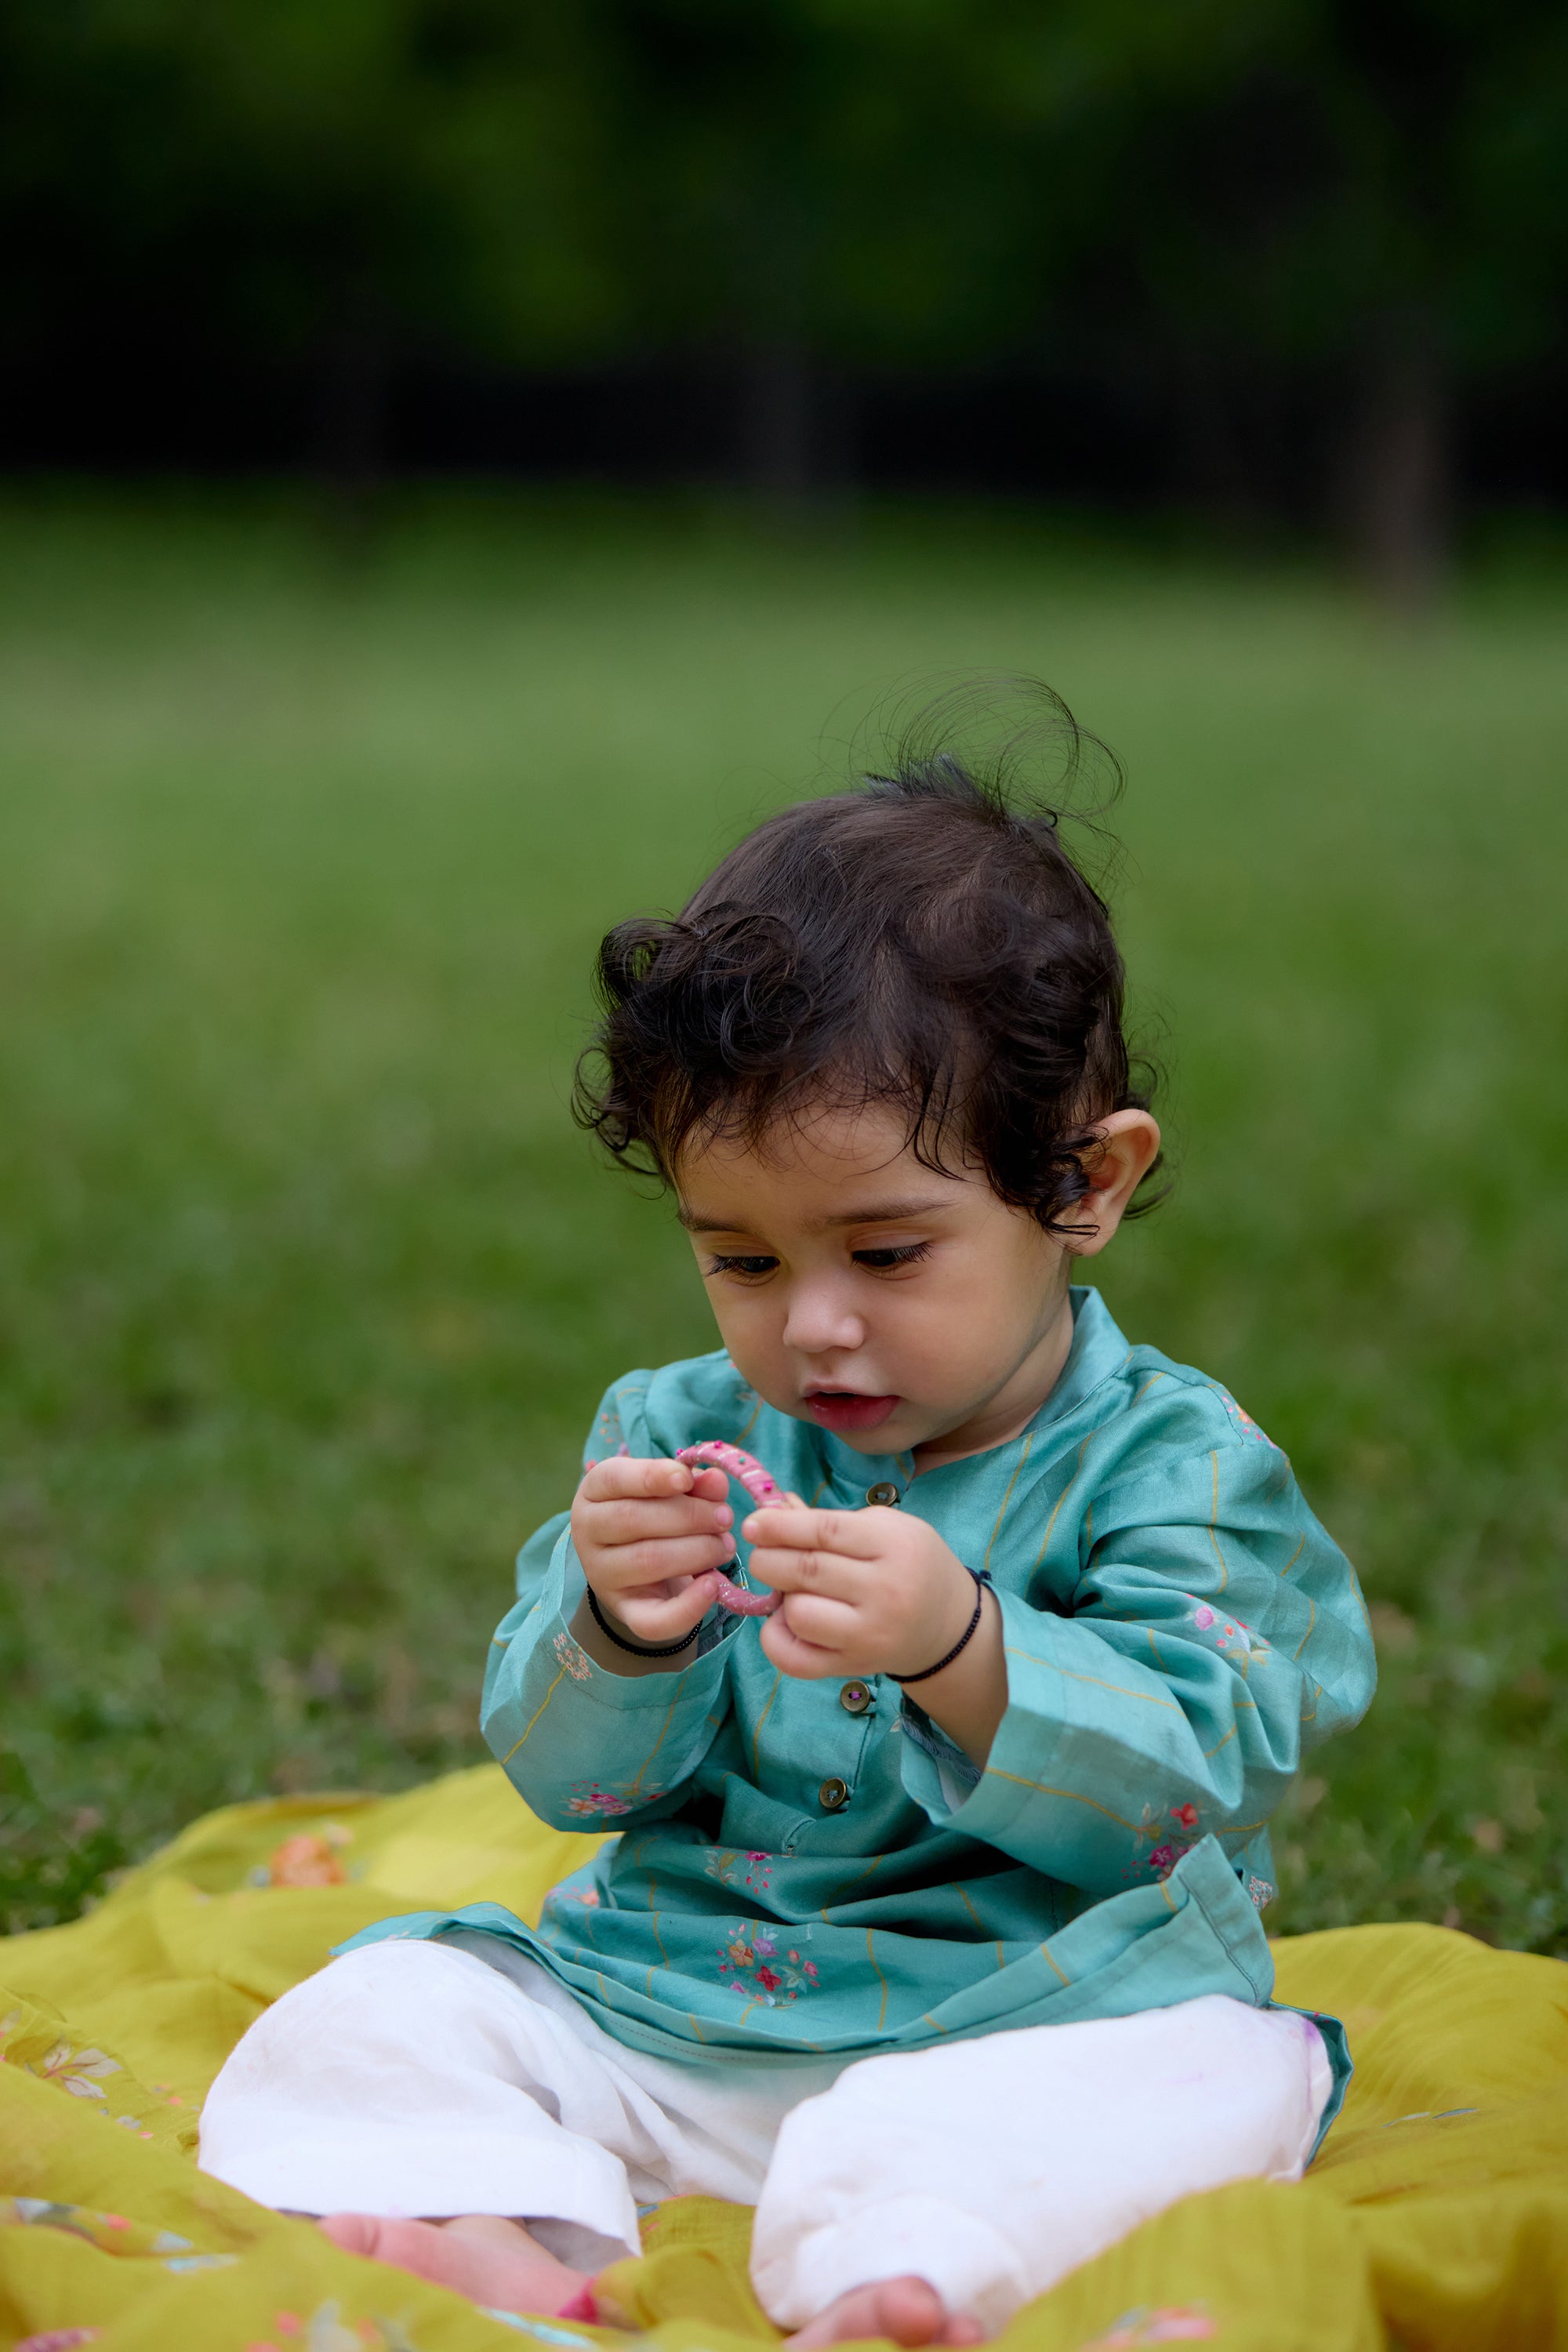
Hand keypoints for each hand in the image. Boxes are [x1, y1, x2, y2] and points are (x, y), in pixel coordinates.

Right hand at [572, 1455, 734, 1647]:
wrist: (642, 1567)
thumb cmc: (656, 1514)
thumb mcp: (670, 1492)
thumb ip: (693, 1484)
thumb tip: (716, 1480)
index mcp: (595, 1491)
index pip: (615, 1478)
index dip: (652, 1476)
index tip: (686, 1479)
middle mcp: (588, 1532)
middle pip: (634, 1519)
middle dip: (690, 1516)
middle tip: (725, 1518)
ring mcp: (602, 1575)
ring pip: (647, 1561)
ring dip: (697, 1551)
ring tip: (725, 1545)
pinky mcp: (625, 1612)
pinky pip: (652, 1620)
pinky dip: (688, 1606)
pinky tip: (712, 1586)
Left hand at [739, 1502, 978, 1682]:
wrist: (948, 1625)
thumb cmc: (911, 1563)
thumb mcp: (886, 1527)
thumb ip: (830, 1520)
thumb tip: (773, 1508)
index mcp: (895, 1546)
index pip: (824, 1531)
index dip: (779, 1525)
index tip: (753, 1524)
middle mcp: (886, 1591)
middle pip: (805, 1570)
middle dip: (768, 1558)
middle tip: (762, 1553)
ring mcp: (870, 1634)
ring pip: (798, 1613)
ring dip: (780, 1597)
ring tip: (790, 1588)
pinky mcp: (854, 1666)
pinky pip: (796, 1658)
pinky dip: (776, 1638)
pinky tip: (785, 1621)